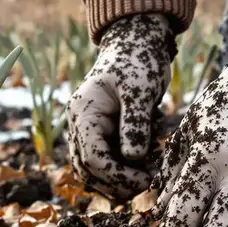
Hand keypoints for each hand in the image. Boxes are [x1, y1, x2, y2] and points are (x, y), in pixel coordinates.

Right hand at [67, 14, 173, 198]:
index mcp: (83, 113)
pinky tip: (144, 168)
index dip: (117, 175)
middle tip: (149, 183)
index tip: (146, 179)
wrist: (136, 43)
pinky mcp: (101, 133)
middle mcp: (79, 124)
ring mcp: (88, 130)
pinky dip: (121, 171)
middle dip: (117, 183)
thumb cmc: (138, 60)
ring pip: (93, 171)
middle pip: (88, 170)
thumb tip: (132, 158)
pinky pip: (104, 162)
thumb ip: (135, 123)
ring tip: (147, 178)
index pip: (92, 157)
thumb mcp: (140, 90)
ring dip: (117, 181)